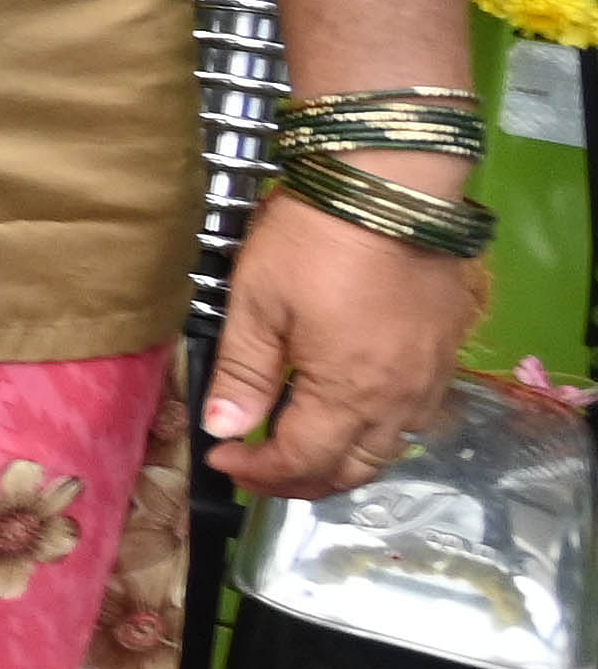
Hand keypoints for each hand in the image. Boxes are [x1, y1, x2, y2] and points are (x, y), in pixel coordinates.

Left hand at [203, 192, 485, 499]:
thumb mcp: (258, 302)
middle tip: (257, 468)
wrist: (392, 188)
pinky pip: (414, 418)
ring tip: (299, 450)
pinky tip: (349, 413)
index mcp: (347, 393)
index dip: (258, 472)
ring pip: (389, 450)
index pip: (301, 461)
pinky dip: (376, 432)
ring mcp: (429, 379)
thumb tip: (223, 428)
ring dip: (342, 462)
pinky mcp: (446, 354)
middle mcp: (398, 400)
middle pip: (352, 470)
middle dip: (300, 480)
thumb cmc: (315, 242)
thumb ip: (242, 372)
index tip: (222, 458)